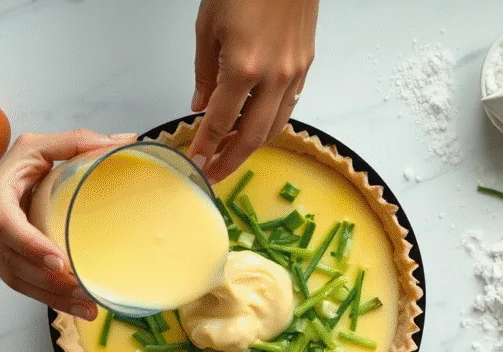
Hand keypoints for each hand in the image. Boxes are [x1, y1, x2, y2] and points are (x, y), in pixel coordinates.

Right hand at [0, 130, 135, 319]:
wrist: (11, 176)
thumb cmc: (30, 160)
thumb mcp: (48, 145)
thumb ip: (81, 141)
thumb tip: (128, 141)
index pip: (5, 224)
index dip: (30, 245)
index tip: (60, 262)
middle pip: (12, 260)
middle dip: (48, 281)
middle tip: (84, 292)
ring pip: (16, 279)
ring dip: (51, 297)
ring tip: (88, 307)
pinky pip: (20, 284)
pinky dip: (48, 298)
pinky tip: (75, 307)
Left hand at [189, 0, 318, 181]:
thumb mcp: (208, 26)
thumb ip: (204, 72)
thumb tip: (201, 106)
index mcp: (243, 67)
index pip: (220, 122)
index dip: (206, 146)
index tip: (196, 163)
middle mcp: (273, 77)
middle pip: (253, 136)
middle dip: (231, 160)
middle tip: (215, 173)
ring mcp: (293, 73)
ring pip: (275, 125)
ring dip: (253, 145)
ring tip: (233, 153)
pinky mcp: (305, 65)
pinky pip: (288, 105)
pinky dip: (271, 122)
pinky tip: (256, 124)